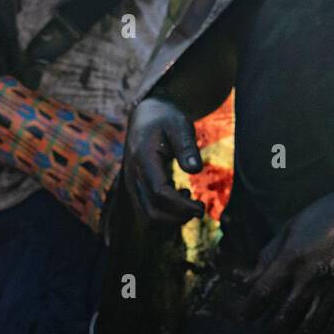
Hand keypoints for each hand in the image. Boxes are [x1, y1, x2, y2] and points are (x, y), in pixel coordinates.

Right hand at [122, 96, 205, 224]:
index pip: (159, 193)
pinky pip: (147, 210)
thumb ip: (187, 147)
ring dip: (171, 218)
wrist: (146, 115)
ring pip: (147, 216)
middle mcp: (133, 175)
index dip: (180, 206)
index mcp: (143, 158)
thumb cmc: (166, 118)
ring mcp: (132, 183)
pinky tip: (181, 194)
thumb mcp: (180, 125)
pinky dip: (165, 212)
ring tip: (191, 200)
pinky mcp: (135, 188)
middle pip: (151, 212)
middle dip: (177, 217)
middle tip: (200, 208)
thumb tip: (195, 169)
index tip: (201, 207)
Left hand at [240, 188, 333, 333]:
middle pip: (281, 320)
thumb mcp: (288, 231)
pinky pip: (331, 326)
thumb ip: (266, 258)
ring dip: (293, 331)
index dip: (246, 310)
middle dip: (268, 325)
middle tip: (266, 319)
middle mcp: (307, 280)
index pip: (260, 295)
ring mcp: (328, 291)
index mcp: (290, 260)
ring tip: (288, 325)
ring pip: (306, 329)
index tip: (241, 315)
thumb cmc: (320, 217)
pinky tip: (312, 327)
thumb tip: (245, 280)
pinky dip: (319, 332)